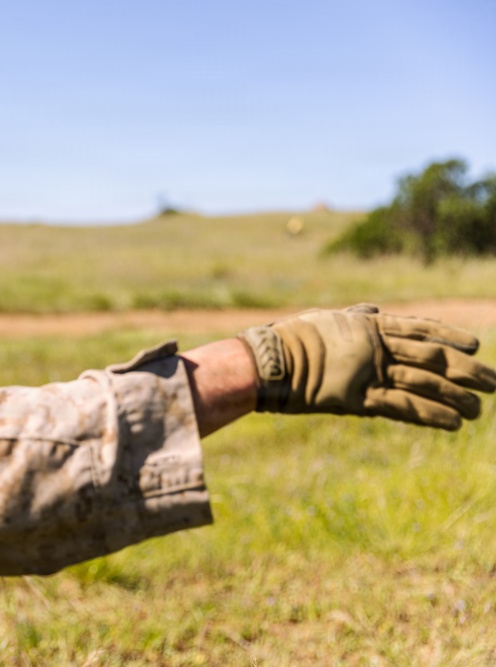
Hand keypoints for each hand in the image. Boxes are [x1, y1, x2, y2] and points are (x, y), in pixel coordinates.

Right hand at [237, 304, 495, 429]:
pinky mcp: (359, 398)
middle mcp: (376, 347)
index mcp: (370, 326)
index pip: (421, 329)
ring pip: (424, 383)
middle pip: (432, 357)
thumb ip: (356, 316)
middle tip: (494, 382)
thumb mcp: (328, 319)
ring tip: (479, 411)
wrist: (270, 361)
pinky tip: (453, 424)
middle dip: (466, 370)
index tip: (475, 345)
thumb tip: (375, 309)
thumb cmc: (292, 338)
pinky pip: (402, 407)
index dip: (450, 336)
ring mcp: (369, 372)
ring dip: (455, 397)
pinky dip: (430, 415)